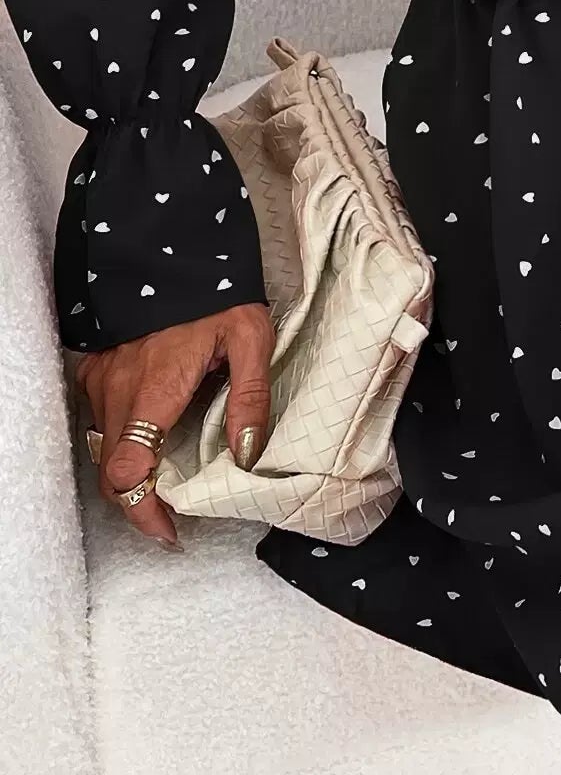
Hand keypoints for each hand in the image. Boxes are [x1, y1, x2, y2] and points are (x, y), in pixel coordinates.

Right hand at [75, 303, 273, 549]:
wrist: (171, 243)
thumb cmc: (216, 289)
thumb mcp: (250, 337)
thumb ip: (249, 397)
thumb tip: (247, 453)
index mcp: (156, 387)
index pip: (130, 470)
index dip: (143, 511)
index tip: (168, 530)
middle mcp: (119, 388)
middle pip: (112, 471)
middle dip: (137, 504)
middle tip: (169, 520)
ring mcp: (102, 377)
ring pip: (103, 447)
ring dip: (127, 475)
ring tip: (161, 487)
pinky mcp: (97, 366)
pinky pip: (99, 418)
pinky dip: (118, 441)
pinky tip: (147, 440)